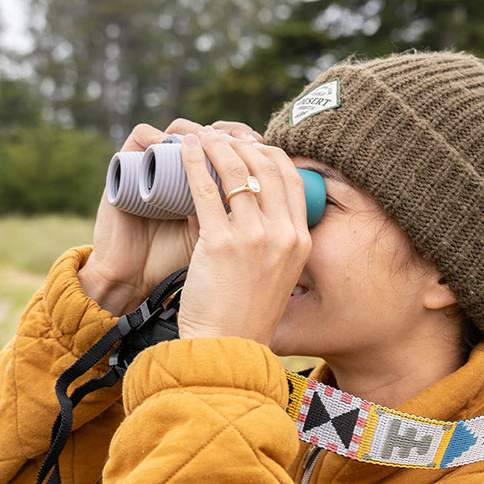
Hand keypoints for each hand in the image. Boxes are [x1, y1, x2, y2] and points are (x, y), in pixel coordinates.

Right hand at [79, 119, 262, 315]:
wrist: (137, 286)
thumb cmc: (189, 277)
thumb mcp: (226, 249)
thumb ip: (252, 227)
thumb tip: (286, 210)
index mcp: (212, 187)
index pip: (237, 149)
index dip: (256, 147)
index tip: (271, 154)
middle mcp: (185, 171)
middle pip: (213, 131)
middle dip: (233, 135)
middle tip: (247, 141)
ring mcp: (155, 167)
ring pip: (180, 127)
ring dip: (201, 129)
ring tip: (216, 140)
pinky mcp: (127, 169)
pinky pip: (142, 136)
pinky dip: (159, 135)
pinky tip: (181, 144)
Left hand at [177, 128, 310, 344]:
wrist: (228, 346)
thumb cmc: (246, 313)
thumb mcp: (276, 273)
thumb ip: (272, 239)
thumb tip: (251, 204)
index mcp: (300, 241)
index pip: (291, 178)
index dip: (268, 153)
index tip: (248, 146)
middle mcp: (283, 235)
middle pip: (267, 166)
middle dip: (241, 143)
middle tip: (219, 137)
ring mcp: (254, 238)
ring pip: (236, 171)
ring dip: (215, 146)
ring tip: (198, 138)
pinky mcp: (221, 244)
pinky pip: (205, 189)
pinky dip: (192, 163)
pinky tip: (183, 151)